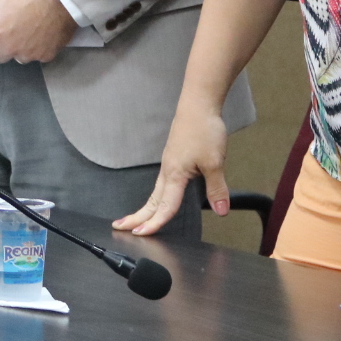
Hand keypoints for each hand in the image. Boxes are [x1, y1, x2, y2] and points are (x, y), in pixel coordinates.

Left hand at [0, 0, 75, 63]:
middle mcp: (10, 48)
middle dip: (0, 46)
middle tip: (9, 30)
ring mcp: (29, 54)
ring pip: (18, 57)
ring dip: (19, 49)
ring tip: (28, 31)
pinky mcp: (46, 56)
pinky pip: (37, 56)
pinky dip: (38, 48)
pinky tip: (43, 34)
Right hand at [114, 98, 227, 234]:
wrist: (198, 105)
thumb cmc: (203, 129)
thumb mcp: (214, 162)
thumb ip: (217, 189)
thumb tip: (221, 211)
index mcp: (174, 174)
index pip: (165, 206)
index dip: (154, 223)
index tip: (141, 235)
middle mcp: (167, 171)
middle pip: (151, 200)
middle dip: (136, 216)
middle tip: (120, 228)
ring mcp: (169, 164)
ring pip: (155, 192)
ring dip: (145, 207)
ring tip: (136, 219)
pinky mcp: (173, 158)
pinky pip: (162, 183)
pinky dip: (157, 196)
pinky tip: (161, 197)